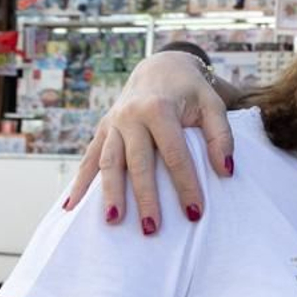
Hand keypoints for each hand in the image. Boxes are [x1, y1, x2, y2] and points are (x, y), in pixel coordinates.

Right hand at [64, 51, 234, 231]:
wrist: (159, 67)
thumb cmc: (190, 91)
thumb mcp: (212, 105)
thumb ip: (221, 136)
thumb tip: (226, 170)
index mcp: (159, 108)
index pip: (174, 154)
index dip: (185, 184)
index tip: (194, 213)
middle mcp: (131, 116)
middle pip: (137, 163)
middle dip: (144, 197)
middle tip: (151, 228)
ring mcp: (113, 124)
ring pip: (109, 163)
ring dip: (109, 193)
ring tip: (112, 222)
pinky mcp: (103, 130)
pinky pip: (89, 158)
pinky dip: (79, 182)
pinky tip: (70, 207)